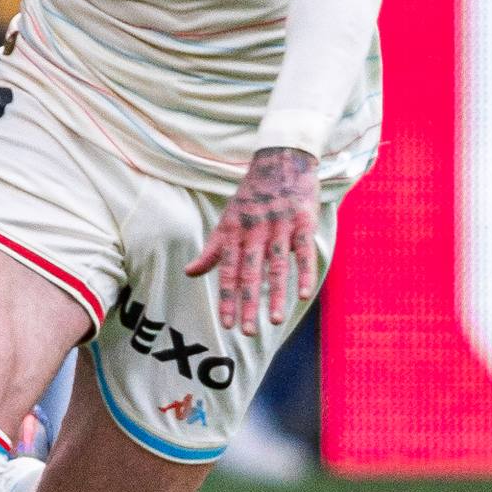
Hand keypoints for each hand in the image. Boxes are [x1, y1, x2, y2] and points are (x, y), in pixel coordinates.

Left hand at [189, 147, 321, 329]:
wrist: (281, 159)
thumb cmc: (252, 196)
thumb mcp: (227, 220)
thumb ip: (212, 250)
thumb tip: (189, 273)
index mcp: (233, 233)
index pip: (227, 271)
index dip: (226, 298)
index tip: (227, 325)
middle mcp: (253, 231)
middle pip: (249, 273)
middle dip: (247, 303)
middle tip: (247, 332)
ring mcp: (278, 226)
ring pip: (275, 265)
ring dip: (274, 294)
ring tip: (274, 321)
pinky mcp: (302, 220)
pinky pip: (302, 250)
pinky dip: (302, 272)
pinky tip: (302, 294)